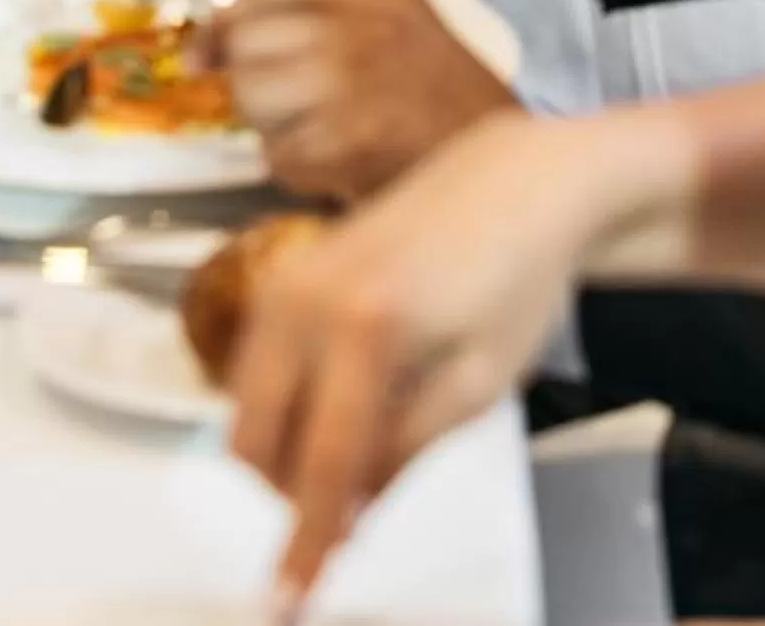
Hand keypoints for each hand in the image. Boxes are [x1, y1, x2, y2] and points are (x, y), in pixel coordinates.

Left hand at [210, 0, 517, 202]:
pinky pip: (279, 156)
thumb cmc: (452, 108)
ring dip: (268, 126)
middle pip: (254, 40)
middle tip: (275, 108)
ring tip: (310, 138)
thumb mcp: (405, 31)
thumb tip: (234, 36)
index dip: (229, 18)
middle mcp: (364, 32)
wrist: (515, 174)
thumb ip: (332, 20)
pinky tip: (329, 170)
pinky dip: (292, 170)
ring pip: (256, 97)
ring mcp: (355, 86)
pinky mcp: (348, 145)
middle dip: (246, 79)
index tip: (203, 50)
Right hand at [232, 110, 612, 601]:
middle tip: (341, 524)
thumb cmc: (514, 281)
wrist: (516, 182)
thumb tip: (346, 512)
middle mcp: (309, 297)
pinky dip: (285, 405)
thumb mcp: (477, 385)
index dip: (307, 543)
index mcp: (367, 328)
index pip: (325, 466)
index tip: (289, 603)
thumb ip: (402, 453)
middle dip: (289, 496)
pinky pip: (260, 363)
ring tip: (354, 462)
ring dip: (284, 453)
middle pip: (261, 441)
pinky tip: (341, 414)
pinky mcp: (288, 267)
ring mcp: (290, 275)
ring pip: (249, 406)